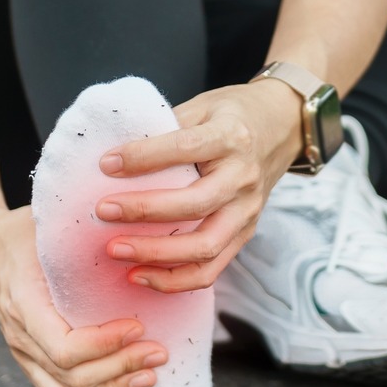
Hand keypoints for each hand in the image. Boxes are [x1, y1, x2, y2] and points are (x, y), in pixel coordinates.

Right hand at [0, 205, 169, 386]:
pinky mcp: (34, 368)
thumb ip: (82, 225)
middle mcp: (20, 338)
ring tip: (150, 375)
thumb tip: (136, 216)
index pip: (63, 348)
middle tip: (159, 351)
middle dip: (121, 369)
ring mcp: (25, 358)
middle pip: (72, 379)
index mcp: (24, 303)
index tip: (138, 324)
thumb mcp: (47, 221)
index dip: (105, 346)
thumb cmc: (23, 231)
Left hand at [93, 80, 301, 292]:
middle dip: (144, 211)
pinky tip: (140, 275)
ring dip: (156, 254)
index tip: (106, 164)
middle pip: (195, 204)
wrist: (282, 127)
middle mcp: (243, 178)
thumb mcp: (202, 106)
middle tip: (104, 210)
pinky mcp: (245, 234)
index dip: (143, 157)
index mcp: (231, 137)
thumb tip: (115, 157)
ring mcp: (247, 211)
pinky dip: (174, 280)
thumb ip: (166, 128)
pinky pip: (211, 269)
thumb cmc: (232, 115)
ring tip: (115, 250)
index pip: (185, 149)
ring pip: (204, 246)